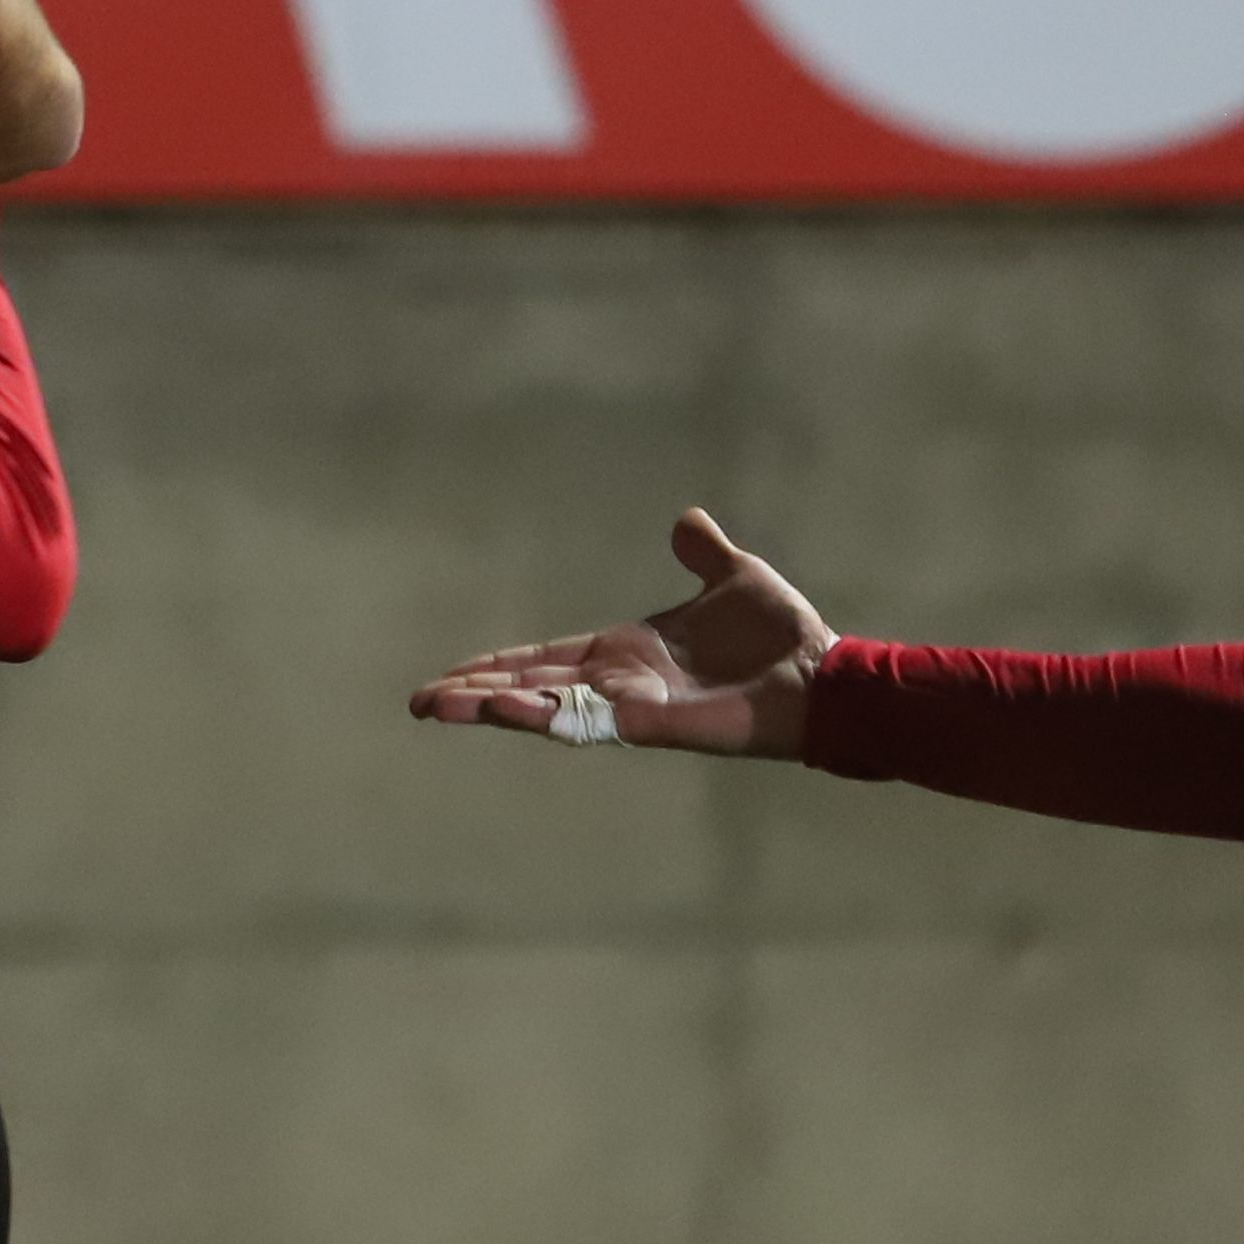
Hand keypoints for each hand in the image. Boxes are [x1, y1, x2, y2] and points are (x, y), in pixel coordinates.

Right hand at [407, 512, 837, 758]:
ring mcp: (631, 706)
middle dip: (474, 694)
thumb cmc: (783, 637)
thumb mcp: (736, 577)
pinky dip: (539, 715)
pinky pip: (583, 721)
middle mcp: (619, 683)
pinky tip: (500, 708)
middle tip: (420, 702)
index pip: (546, 660)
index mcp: (627, 652)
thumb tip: (686, 521)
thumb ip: (704, 554)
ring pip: (543, 708)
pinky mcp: (649, 723)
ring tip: (436, 706)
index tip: (453, 673)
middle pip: (529, 688)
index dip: (500, 665)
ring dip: (489, 706)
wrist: (823, 677)